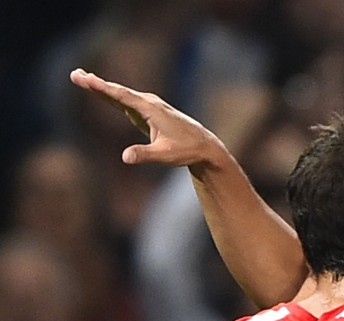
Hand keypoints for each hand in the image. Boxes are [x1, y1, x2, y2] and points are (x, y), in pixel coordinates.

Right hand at [69, 68, 227, 167]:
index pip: (122, 96)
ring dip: (101, 87)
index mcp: (151, 109)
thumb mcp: (165, 155)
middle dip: (96, 83)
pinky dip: (112, 96)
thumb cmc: (186, 150)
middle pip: (118, 91)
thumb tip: (125, 157)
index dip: (103, 88)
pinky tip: (100, 92)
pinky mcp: (148, 113)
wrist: (204, 146)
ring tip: (81, 79)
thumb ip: (144, 155)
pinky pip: (126, 102)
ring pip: (121, 95)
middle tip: (75, 74)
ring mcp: (149, 106)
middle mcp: (149, 103)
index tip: (86, 80)